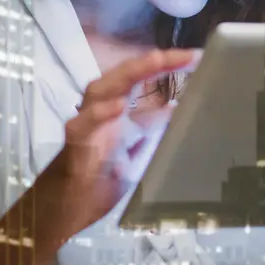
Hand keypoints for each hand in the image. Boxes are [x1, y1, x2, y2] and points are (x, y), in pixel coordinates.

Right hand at [31, 47, 200, 246]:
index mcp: (116, 109)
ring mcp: (86, 124)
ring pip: (101, 89)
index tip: (197, 57)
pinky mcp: (74, 144)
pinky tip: (118, 106)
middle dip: (153, 62)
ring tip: (156, 61)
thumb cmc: (99, 179)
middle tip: (184, 55)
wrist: (67, 209)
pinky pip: (84, 124)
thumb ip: (152, 129)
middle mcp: (100, 109)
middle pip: (123, 76)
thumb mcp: (136, 152)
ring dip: (129, 74)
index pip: (142, 79)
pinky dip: (100, 114)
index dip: (167, 66)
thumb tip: (177, 108)